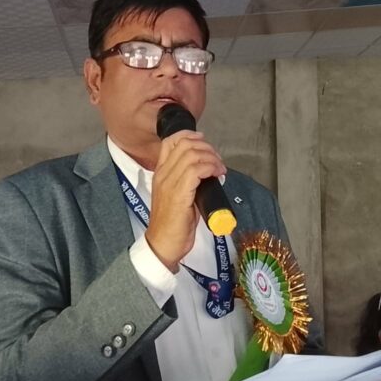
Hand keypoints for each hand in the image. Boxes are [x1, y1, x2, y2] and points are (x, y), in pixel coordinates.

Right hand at [145, 130, 225, 271]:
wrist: (163, 244)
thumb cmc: (173, 224)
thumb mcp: (178, 196)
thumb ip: (188, 182)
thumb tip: (208, 173)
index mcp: (160, 173)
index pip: (169, 142)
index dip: (190, 136)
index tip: (204, 142)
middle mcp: (163, 174)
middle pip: (184, 144)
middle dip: (206, 147)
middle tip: (217, 160)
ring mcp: (169, 183)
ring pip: (192, 155)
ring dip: (212, 158)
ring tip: (220, 169)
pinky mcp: (179, 194)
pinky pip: (196, 170)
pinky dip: (211, 168)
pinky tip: (217, 175)